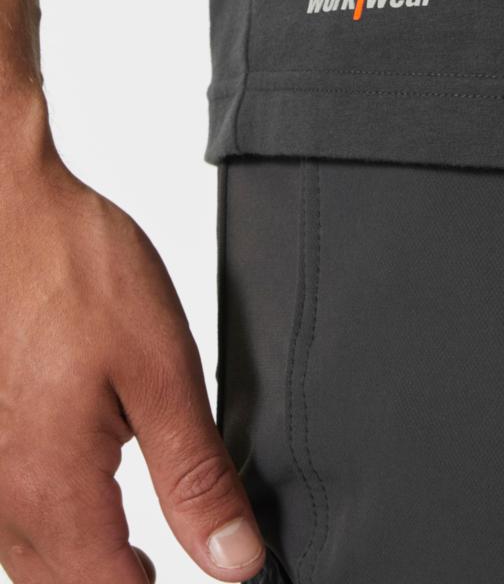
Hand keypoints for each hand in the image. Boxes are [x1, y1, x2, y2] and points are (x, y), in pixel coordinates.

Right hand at [0, 91, 265, 583]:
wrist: (6, 206)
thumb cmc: (75, 269)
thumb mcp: (162, 370)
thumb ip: (195, 475)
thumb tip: (233, 559)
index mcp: (52, 487)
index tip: (209, 576)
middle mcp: (0, 492)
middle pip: (62, 583)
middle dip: (120, 582)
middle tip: (172, 562)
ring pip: (29, 555)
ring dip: (85, 557)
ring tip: (139, 543)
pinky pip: (8, 508)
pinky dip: (53, 515)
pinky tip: (85, 483)